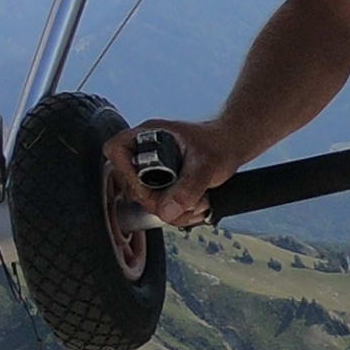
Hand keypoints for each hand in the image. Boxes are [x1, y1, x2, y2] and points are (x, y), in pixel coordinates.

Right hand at [107, 116, 240, 231]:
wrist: (233, 147)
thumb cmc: (220, 144)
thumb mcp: (207, 165)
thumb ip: (189, 187)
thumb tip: (167, 210)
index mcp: (150, 135)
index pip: (116, 149)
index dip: (124, 170)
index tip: (148, 184)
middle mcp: (147, 152)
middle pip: (130, 185)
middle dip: (159, 201)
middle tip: (185, 200)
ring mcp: (154, 170)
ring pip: (147, 201)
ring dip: (173, 211)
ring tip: (199, 200)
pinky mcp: (163, 185)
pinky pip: (160, 207)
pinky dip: (179, 213)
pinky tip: (197, 204)